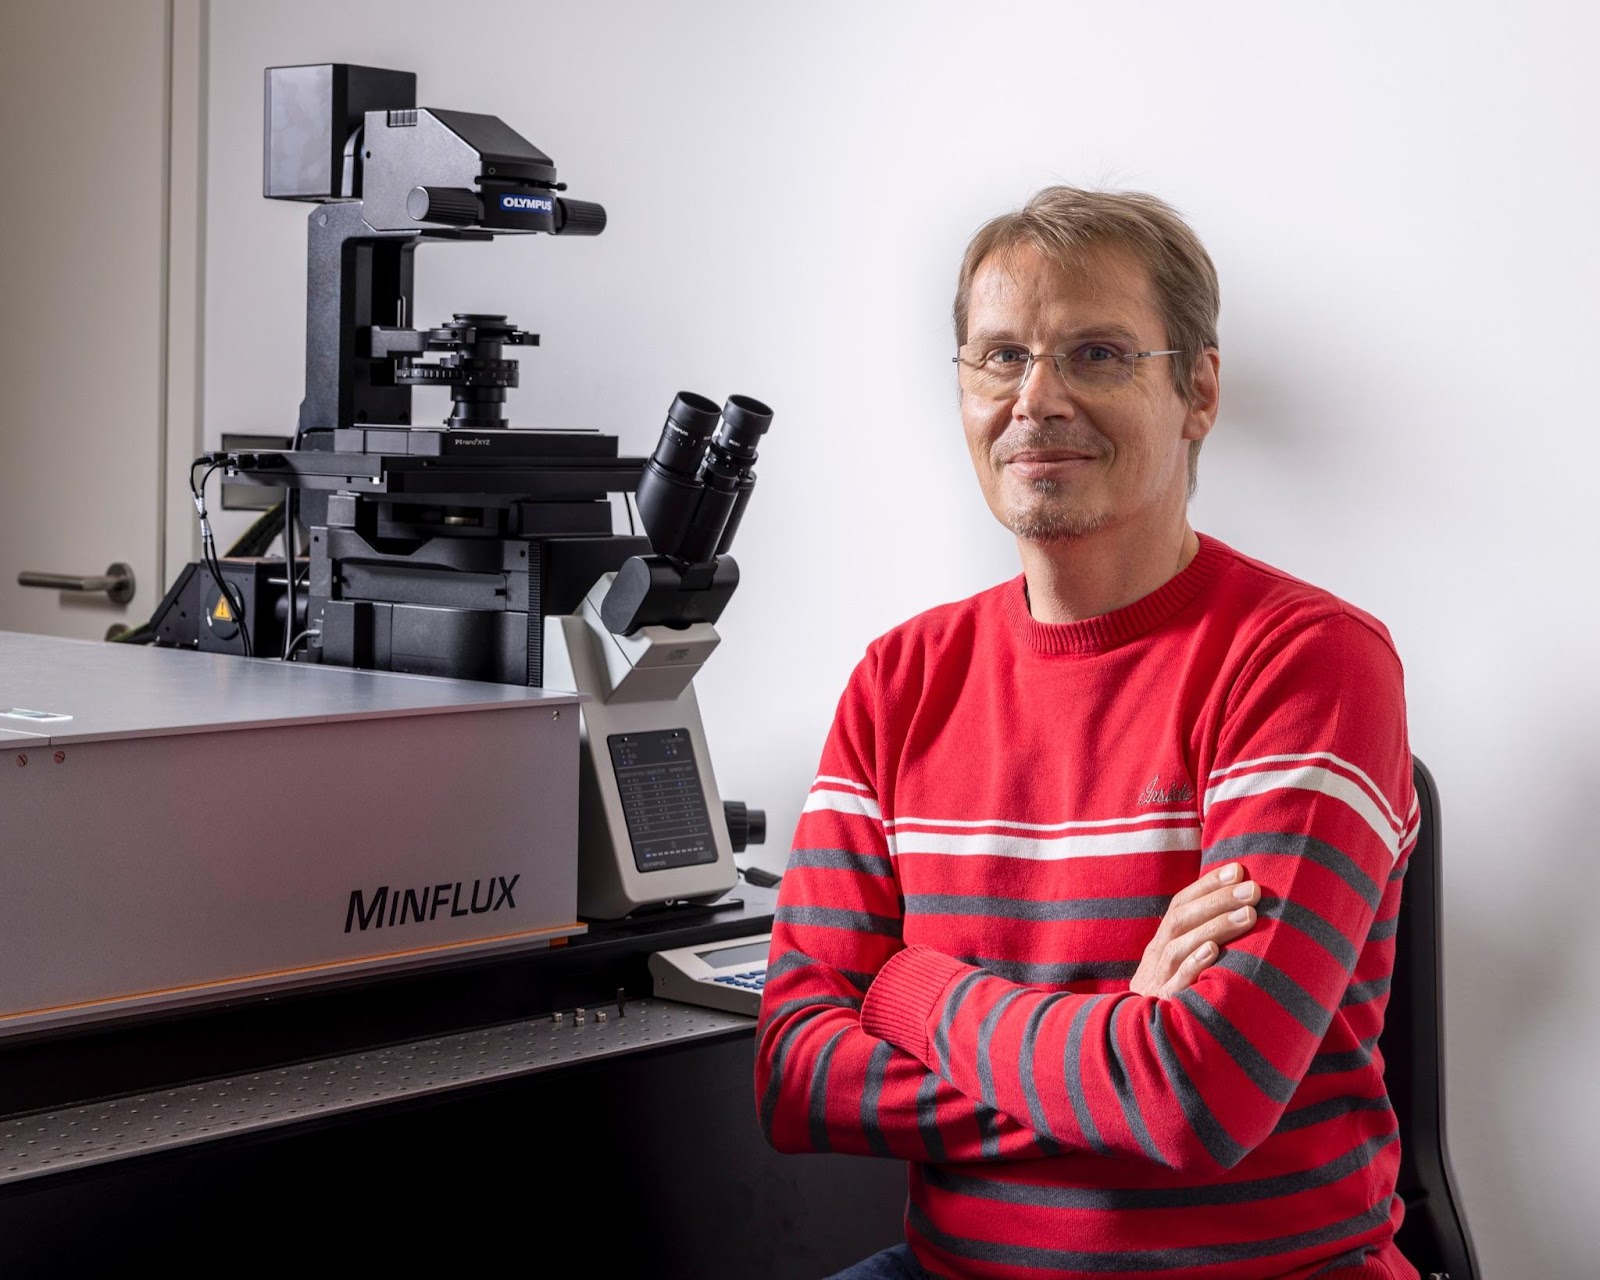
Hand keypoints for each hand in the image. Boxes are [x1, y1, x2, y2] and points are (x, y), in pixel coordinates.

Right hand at [1129, 863, 1258, 998]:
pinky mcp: (1164, 1005)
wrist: (1140, 1044)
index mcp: (1160, 943)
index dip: (1207, 885)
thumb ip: (1197, 942)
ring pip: (1181, 945)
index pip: (1181, 904)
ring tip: (1249, 914)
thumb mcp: (1178, 968)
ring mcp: (1158, 980)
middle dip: (1217, 900)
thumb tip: (1238, 911)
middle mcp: (1156, 956)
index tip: (1238, 869)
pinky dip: (1193, 964)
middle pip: (1181, 919)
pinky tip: (1213, 951)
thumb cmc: (1174, 1000)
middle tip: (1252, 888)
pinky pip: (1176, 981)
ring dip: (1215, 926)